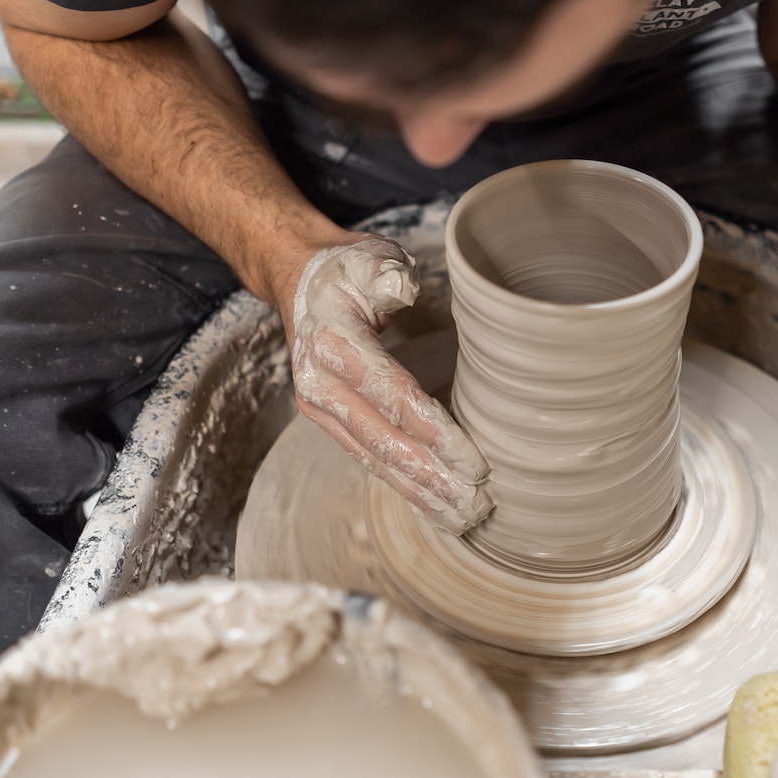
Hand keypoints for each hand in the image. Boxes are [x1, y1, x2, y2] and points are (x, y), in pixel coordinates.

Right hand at [282, 237, 492, 531]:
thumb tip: (404, 290)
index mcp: (333, 344)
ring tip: (463, 519)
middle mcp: (320, 385)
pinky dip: (403, 484)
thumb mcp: (366, 258)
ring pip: (376, 459)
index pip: (393, 396)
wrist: (299, 284)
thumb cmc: (345, 272)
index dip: (435, 432)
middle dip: (433, 478)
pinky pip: (369, 458)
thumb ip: (385, 273)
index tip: (475, 461)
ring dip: (420, 492)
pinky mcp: (330, 422)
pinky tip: (432, 506)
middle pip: (385, 441)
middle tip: (478, 506)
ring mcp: (321, 409)